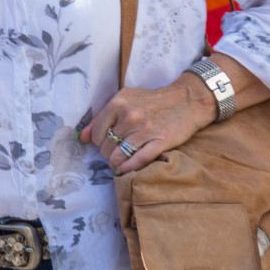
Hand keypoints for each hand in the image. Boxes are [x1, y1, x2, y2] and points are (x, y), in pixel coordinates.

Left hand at [81, 77, 213, 174]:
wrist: (186, 100)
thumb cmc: (152, 101)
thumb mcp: (125, 99)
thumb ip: (102, 117)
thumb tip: (83, 137)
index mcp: (118, 103)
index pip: (96, 132)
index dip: (98, 142)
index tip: (104, 143)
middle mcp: (130, 116)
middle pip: (107, 146)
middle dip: (107, 153)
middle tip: (114, 153)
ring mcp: (146, 130)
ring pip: (119, 155)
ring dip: (115, 163)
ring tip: (117, 163)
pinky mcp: (161, 141)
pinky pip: (138, 161)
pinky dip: (128, 168)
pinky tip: (125, 170)